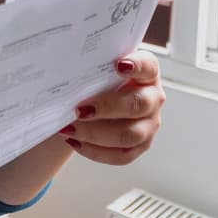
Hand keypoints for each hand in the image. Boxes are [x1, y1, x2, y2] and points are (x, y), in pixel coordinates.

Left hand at [57, 50, 163, 165]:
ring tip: (70, 128)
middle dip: (107, 107)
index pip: (148, 66)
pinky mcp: (139, 146)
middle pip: (138, 104)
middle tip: (80, 109)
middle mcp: (152, 98)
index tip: (118, 65)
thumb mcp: (98, 67)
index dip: (136, 66)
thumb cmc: (98, 81)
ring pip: (130, 134)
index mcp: (147, 73)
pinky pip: (121, 156)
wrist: (95, 101)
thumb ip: (91, 63)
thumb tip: (65, 61)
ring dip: (96, 133)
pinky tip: (75, 141)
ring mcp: (149, 124)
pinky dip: (96, 151)